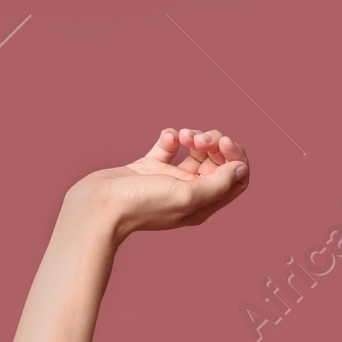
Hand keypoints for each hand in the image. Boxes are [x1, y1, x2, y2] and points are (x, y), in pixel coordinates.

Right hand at [70, 128, 249, 240]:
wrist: (100, 206)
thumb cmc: (143, 204)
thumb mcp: (187, 196)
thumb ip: (218, 184)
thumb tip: (241, 170)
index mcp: (203, 206)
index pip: (236, 180)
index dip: (235, 157)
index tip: (222, 143)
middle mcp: (189, 194)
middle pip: (218, 163)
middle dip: (214, 144)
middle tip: (200, 138)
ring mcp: (169, 181)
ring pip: (195, 153)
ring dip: (194, 136)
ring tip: (183, 135)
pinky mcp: (149, 168)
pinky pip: (169, 147)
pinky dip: (171, 137)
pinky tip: (166, 138)